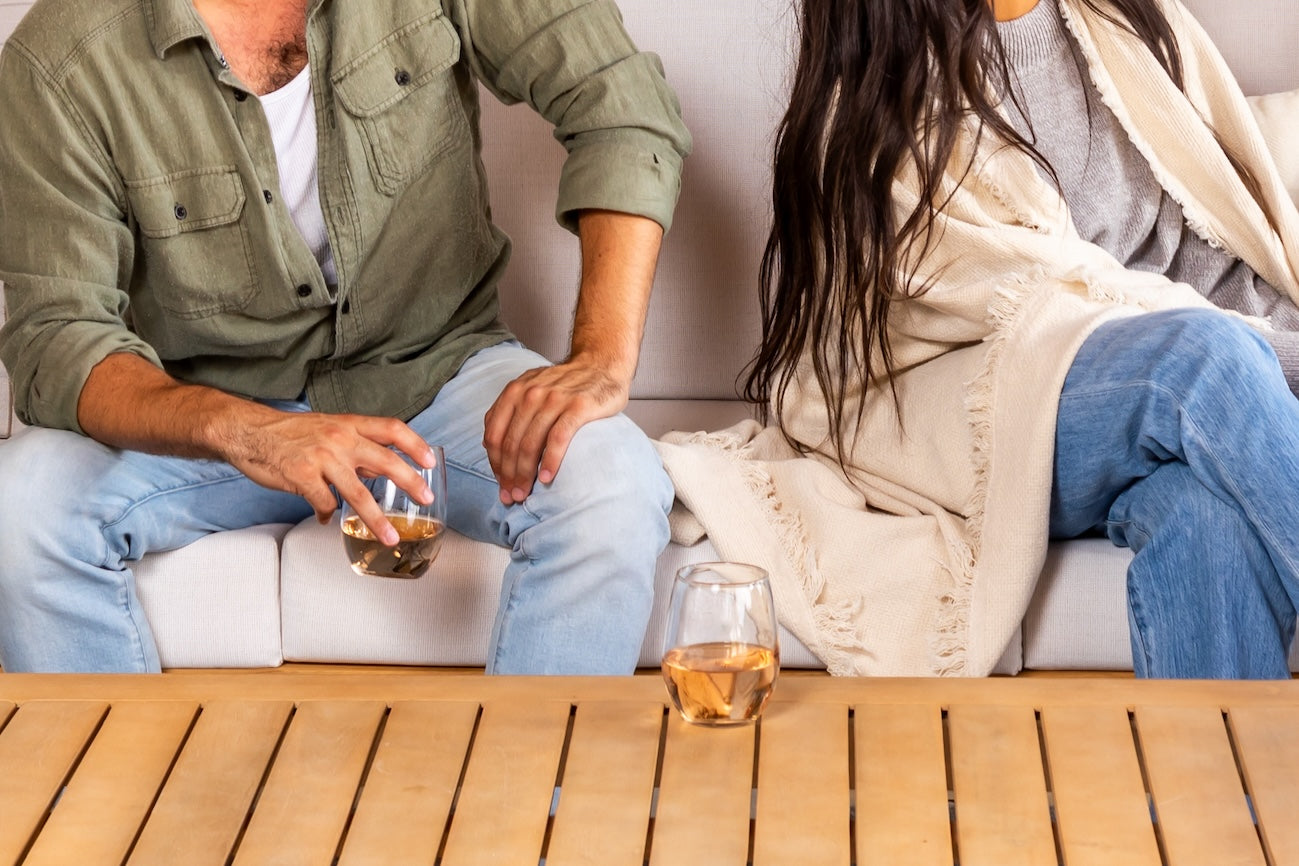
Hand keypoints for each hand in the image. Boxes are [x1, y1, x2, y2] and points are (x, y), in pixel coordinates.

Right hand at [223, 408, 437, 545]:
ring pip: (358, 494)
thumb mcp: (327, 428)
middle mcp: (339, 438)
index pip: (392, 428)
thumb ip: (355, 447)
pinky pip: (325, 505)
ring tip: (391, 537)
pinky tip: (324, 518)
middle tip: (426, 499)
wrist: (246, 430)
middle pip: (385, 461)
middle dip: (410, 482)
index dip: (415, 444)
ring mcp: (321, 458)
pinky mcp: (302, 476)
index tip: (431, 461)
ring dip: (377, 520)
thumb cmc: (288, 433)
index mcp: (348, 424)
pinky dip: (327, 515)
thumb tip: (381, 469)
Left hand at [482, 359, 628, 503]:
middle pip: (511, 443)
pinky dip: (550, 461)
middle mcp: (531, 394)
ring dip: (524, 473)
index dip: (494, 464)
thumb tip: (489, 446)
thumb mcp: (531, 388)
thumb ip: (511, 412)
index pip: (494, 434)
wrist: (602, 364)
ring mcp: (554, 399)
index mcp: (515, 391)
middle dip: (508, 475)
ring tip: (525, 494)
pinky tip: (547, 478)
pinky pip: (558, 438)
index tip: (501, 484)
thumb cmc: (567, 385)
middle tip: (512, 497)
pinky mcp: (578, 406)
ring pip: (530, 443)